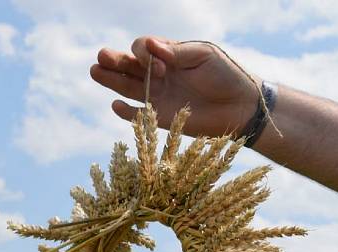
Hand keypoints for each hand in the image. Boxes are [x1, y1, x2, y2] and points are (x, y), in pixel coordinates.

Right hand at [90, 36, 258, 137]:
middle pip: (129, 66)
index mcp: (169, 55)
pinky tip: (116, 105)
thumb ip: (176, 52)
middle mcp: (159, 74)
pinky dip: (126, 112)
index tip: (161, 66)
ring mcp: (158, 96)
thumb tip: (149, 47)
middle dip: (114, 60)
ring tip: (95, 71)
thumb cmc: (226, 75)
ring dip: (111, 80)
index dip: (144, 54)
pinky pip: (138, 116)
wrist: (242, 107)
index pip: (143, 48)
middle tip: (101, 57)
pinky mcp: (161, 118)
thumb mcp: (204, 56)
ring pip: (128, 87)